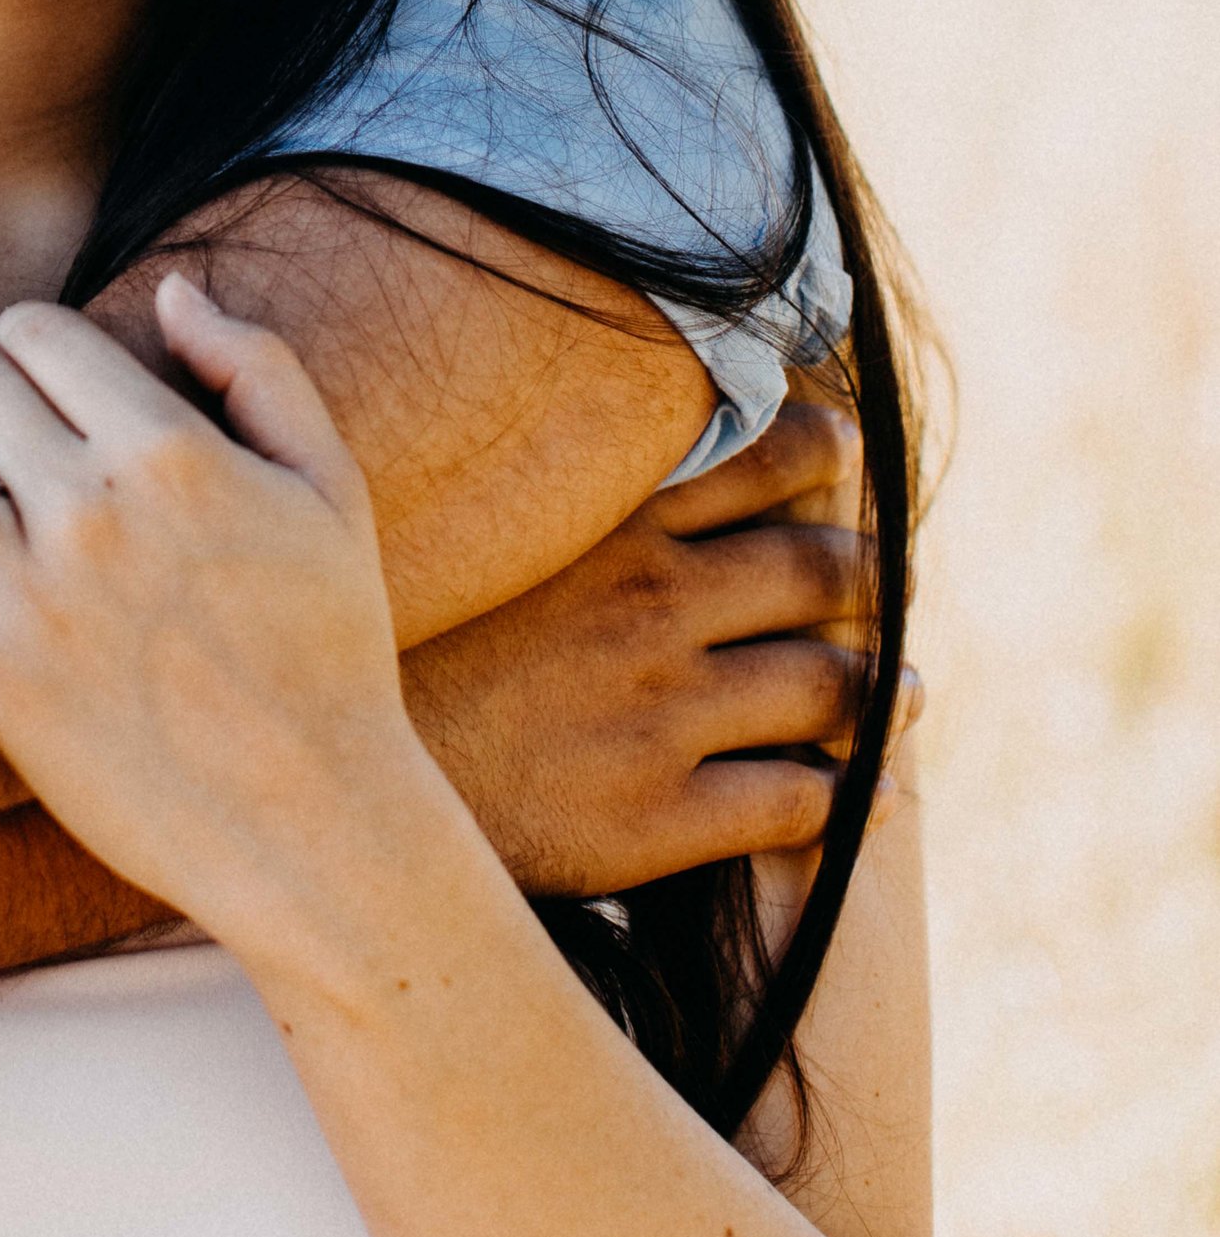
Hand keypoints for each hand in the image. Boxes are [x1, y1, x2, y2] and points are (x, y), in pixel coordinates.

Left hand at [0, 279, 421, 965]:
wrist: (312, 823)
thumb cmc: (330, 649)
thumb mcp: (330, 486)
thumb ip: (255, 367)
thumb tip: (172, 288)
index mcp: (170, 452)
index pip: (39, 333)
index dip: (24, 334)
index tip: (32, 364)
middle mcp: (88, 512)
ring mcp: (29, 596)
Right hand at [397, 401, 886, 896]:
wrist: (330, 770)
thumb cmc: (393, 639)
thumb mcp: (468, 526)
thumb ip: (545, 476)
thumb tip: (592, 417)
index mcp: (612, 523)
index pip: (765, 458)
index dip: (820, 449)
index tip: (843, 447)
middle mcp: (653, 604)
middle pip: (818, 571)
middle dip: (865, 575)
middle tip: (880, 580)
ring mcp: (663, 712)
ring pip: (832, 689)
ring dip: (884, 691)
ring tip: (905, 693)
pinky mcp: (660, 818)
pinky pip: (798, 803)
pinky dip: (842, 797)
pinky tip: (848, 795)